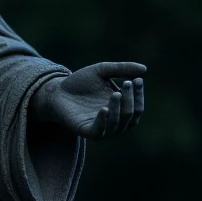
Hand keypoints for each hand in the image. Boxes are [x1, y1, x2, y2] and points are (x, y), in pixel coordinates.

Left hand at [30, 61, 145, 140]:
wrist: (56, 90)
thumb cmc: (80, 82)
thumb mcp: (102, 71)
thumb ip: (121, 69)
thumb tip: (145, 69)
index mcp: (120, 109)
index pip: (137, 107)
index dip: (139, 95)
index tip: (137, 80)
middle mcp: (114, 121)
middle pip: (130, 115)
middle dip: (131, 99)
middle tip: (126, 83)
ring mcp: (101, 128)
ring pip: (118, 124)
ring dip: (119, 109)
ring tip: (116, 93)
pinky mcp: (87, 132)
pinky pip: (100, 131)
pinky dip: (104, 121)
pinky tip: (104, 109)